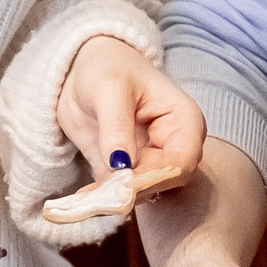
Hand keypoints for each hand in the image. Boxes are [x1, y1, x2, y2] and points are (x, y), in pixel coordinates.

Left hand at [57, 35, 205, 185]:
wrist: (84, 68)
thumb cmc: (107, 66)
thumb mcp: (109, 88)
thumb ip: (116, 127)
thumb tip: (121, 167)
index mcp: (184, 120)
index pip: (182, 162)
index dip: (154, 177)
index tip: (122, 182)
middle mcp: (173, 145)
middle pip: (164, 183)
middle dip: (132, 191)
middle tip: (99, 198)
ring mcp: (150, 161)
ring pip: (141, 193)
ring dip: (114, 199)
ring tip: (86, 200)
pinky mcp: (126, 172)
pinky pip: (118, 193)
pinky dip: (101, 199)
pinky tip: (82, 199)